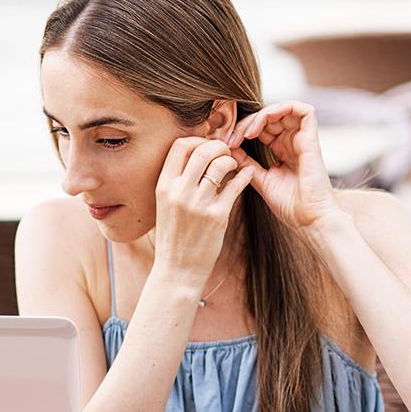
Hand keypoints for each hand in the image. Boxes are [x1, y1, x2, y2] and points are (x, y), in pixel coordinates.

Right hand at [151, 136, 255, 283]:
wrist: (177, 271)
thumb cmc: (173, 238)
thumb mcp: (165, 206)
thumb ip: (177, 182)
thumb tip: (196, 156)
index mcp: (164, 186)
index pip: (180, 146)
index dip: (197, 140)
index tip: (206, 147)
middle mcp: (179, 192)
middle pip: (202, 150)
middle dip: (219, 146)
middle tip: (225, 153)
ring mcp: (198, 204)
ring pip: (220, 164)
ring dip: (231, 160)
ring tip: (234, 166)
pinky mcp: (217, 216)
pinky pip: (235, 186)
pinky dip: (244, 176)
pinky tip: (246, 175)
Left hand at [228, 101, 342, 234]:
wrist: (310, 220)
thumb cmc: (290, 206)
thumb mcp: (260, 180)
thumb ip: (246, 163)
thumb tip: (228, 149)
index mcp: (284, 151)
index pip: (263, 128)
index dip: (243, 129)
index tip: (226, 143)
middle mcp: (294, 142)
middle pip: (270, 117)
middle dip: (247, 122)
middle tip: (231, 137)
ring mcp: (304, 139)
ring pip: (283, 109)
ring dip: (261, 115)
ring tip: (246, 132)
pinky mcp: (312, 139)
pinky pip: (302, 110)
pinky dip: (280, 109)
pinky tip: (262, 125)